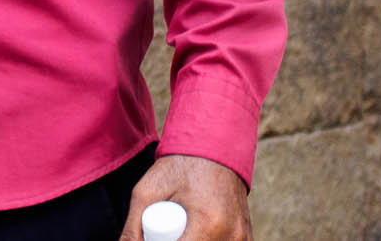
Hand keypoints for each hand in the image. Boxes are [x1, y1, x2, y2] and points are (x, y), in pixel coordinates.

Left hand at [119, 155, 247, 240]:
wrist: (214, 148)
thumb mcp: (147, 192)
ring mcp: (244, 239)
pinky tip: (193, 233)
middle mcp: (233, 235)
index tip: (151, 237)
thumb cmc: (179, 167)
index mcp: (209, 223)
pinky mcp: (247, 238)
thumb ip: (133, 227)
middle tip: (161, 232)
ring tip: (180, 229)